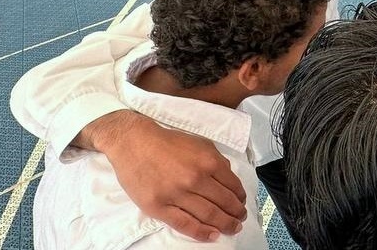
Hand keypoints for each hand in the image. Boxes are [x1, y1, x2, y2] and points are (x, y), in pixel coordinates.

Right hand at [92, 111, 247, 241]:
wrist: (134, 142)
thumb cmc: (167, 142)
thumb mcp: (199, 143)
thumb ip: (216, 159)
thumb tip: (229, 177)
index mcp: (208, 161)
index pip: (233, 185)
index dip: (241, 197)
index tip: (242, 203)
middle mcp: (195, 178)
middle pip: (224, 203)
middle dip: (236, 213)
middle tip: (241, 218)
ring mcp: (177, 194)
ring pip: (208, 215)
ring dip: (225, 224)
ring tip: (232, 228)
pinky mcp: (159, 207)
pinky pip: (185, 224)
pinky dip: (202, 232)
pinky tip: (213, 235)